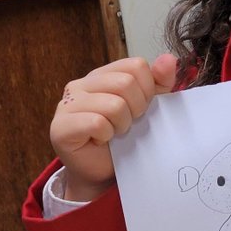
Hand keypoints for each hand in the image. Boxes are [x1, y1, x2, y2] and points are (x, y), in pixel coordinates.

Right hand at [49, 54, 177, 200]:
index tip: (141, 109)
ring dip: (122, 125)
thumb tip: (169, 58)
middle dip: (137, 109)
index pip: (136, 65)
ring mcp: (66, 104)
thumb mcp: (149, 107)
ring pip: (114, 104)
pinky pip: (97, 123)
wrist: (105, 172)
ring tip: (114, 133)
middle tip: (127, 124)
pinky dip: (107, 136)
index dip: (147, 90)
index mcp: (102, 75)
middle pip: (126, 82)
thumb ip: (160, 83)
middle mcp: (80, 84)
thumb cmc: (125, 138)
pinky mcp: (60, 127)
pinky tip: (100, 141)